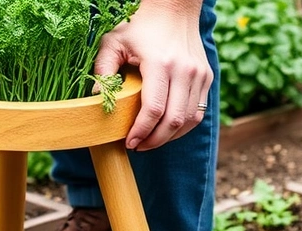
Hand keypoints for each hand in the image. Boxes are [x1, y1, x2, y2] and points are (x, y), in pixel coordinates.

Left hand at [95, 5, 211, 151]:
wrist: (173, 7)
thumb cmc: (139, 25)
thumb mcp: (113, 42)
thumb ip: (103, 69)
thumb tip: (95, 99)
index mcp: (161, 63)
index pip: (154, 110)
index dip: (141, 132)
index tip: (129, 143)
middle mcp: (185, 70)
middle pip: (173, 120)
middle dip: (155, 140)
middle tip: (138, 146)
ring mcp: (199, 75)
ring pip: (189, 120)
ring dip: (169, 137)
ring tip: (151, 140)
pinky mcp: (206, 77)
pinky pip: (198, 112)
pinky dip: (182, 126)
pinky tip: (166, 129)